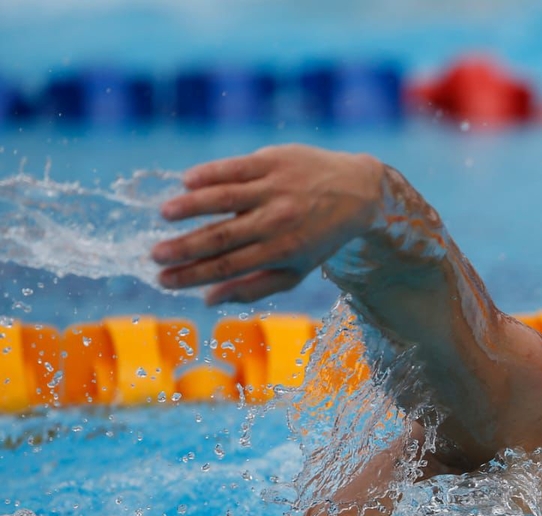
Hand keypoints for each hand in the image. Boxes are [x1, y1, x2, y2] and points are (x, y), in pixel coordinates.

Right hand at [152, 144, 384, 304]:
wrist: (358, 191)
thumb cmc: (318, 236)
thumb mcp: (295, 269)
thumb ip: (253, 287)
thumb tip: (207, 300)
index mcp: (283, 251)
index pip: (228, 266)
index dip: (193, 275)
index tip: (162, 279)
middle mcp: (278, 220)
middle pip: (222, 237)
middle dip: (184, 248)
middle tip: (154, 255)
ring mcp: (276, 188)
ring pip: (225, 198)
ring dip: (191, 206)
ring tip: (164, 213)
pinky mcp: (274, 160)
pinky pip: (235, 167)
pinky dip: (210, 174)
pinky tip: (187, 181)